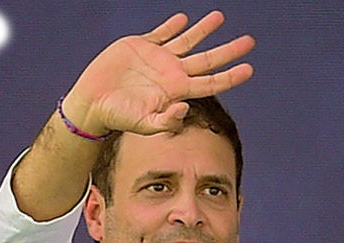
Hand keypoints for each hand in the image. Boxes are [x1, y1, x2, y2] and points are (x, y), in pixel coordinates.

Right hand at [68, 11, 254, 134]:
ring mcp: (157, 58)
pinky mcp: (140, 46)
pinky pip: (161, 32)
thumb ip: (166, 121)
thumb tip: (186, 108)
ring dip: (204, 30)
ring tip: (219, 17)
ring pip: (188, 41)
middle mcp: (171, 74)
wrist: (93, 103)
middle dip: (229, 51)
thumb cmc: (118, 117)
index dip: (230, 77)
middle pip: (207, 60)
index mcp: (176, 91)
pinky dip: (173, 26)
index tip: (249, 68)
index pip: (210, 82)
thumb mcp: (143, 124)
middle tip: (249, 41)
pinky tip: (183, 19)